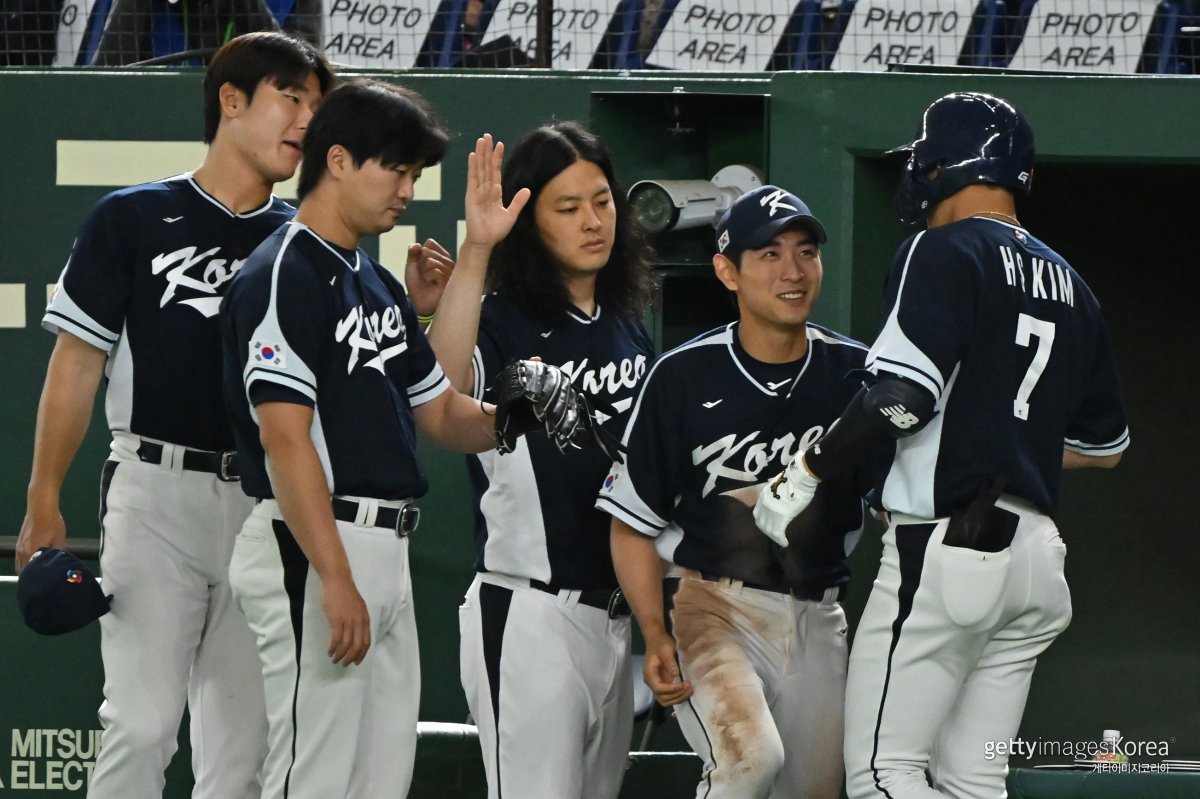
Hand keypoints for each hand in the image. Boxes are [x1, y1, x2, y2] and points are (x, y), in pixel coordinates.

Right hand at [15, 506, 65, 572]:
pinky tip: (34, 561)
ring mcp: (18, 547)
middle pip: (23, 571)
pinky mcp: (19, 543)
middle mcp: (22, 552)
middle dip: (32, 574)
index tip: (45, 580)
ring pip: (20, 565)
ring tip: (39, 571)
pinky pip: (19, 558)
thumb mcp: (59, 540)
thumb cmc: (52, 524)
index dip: (38, 577)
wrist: (41, 509)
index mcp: (31, 552)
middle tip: (42, 577)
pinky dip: (25, 562)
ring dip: (27, 568)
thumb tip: (57, 564)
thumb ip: (57, 555)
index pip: (31, 572)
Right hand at [322, 577, 370, 665]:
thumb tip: (356, 634)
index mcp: (365, 619)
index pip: (366, 642)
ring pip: (346, 645)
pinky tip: (329, 651)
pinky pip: (336, 639)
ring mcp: (348, 621)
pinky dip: (333, 648)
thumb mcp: (358, 607)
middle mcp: (359, 622)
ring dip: (340, 655)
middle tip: (344, 664)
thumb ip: (359, 620)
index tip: (356, 662)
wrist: (337, 581)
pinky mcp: (337, 620)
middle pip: (358, 646)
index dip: (361, 654)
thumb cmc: (346, 593)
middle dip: (351, 658)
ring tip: (334, 659)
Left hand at [404, 238, 454, 317]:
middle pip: (430, 250)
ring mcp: (450, 271)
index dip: (420, 252)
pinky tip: (431, 283)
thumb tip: (417, 244)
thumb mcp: (412, 265)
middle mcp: (447, 261)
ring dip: (424, 271)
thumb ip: (413, 253)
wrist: (417, 301)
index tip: (420, 264)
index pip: (430, 243)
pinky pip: (436, 271)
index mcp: (440, 255)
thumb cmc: (416, 283)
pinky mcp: (450, 280)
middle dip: (421, 263)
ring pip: (432, 261)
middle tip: (423, 274)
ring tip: (427, 279)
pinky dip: (429, 277)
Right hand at [463, 134, 529, 249]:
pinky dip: (473, 167)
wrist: (485, 241)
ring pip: (480, 169)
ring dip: (480, 154)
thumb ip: (518, 201)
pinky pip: (473, 179)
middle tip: (487, 135)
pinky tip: (473, 155)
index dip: (497, 158)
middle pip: (486, 166)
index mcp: (494, 192)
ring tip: (481, 140)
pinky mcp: (471, 196)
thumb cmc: (496, 230)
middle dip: (487, 151)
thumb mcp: (511, 214)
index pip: (495, 171)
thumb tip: (527, 190)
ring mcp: (477, 191)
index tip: (499, 145)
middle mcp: (485, 189)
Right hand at [643, 631, 691, 705]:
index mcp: (649, 673)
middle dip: (677, 695)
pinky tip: (687, 690)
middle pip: (662, 698)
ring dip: (678, 698)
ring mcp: (657, 684)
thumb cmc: (661, 643)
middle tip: (689, 686)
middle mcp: (652, 682)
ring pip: (666, 700)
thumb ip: (670, 662)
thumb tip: (676, 675)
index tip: (683, 684)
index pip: (658, 688)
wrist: (657, 640)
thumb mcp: (666, 649)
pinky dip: (678, 696)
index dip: (671, 689)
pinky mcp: (664, 684)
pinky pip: (670, 696)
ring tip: (689, 689)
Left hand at [753, 453, 820, 546]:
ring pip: (769, 530)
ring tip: (780, 541)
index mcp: (763, 497)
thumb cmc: (793, 480)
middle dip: (767, 531)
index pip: (757, 514)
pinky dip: (780, 540)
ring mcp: (771, 511)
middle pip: (761, 523)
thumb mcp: (779, 486)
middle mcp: (764, 505)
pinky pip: (778, 532)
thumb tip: (780, 499)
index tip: (768, 526)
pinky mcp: (780, 517)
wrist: (799, 478)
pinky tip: (785, 543)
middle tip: (774, 536)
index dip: (762, 522)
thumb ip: (776, 495)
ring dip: (774, 537)